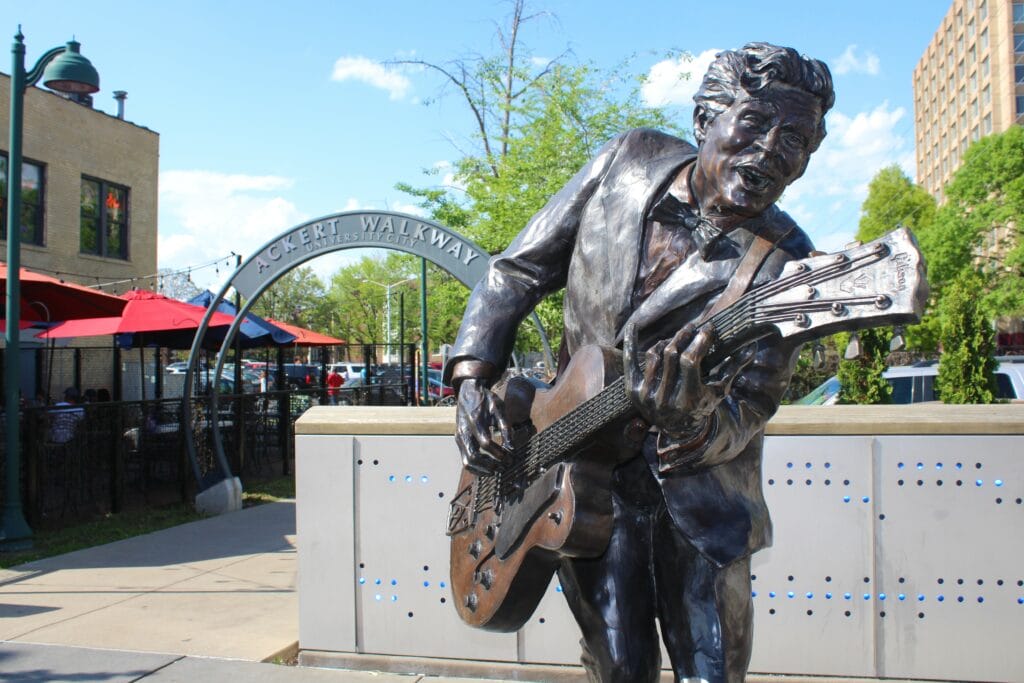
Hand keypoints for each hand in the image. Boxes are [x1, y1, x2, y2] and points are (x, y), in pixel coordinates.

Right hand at [455, 378, 512, 475]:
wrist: (468, 392)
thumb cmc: (486, 400)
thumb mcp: (499, 409)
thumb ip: (505, 427)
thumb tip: (512, 447)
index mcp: (475, 421)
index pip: (486, 444)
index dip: (499, 453)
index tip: (510, 458)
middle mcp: (464, 431)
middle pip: (473, 456)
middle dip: (490, 465)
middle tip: (504, 467)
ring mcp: (459, 437)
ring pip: (467, 462)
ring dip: (482, 470)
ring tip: (496, 470)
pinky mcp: (458, 441)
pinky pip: (465, 459)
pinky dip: (476, 468)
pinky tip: (487, 469)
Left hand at [623, 322, 753, 436]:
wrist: (678, 429)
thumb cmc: (702, 405)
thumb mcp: (719, 390)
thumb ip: (733, 368)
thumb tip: (752, 347)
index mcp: (688, 399)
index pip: (690, 361)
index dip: (699, 341)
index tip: (707, 328)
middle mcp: (664, 398)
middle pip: (672, 354)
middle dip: (684, 336)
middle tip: (692, 327)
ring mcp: (646, 395)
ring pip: (655, 355)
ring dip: (667, 341)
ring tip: (678, 338)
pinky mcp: (633, 391)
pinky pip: (630, 361)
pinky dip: (632, 342)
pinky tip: (634, 326)